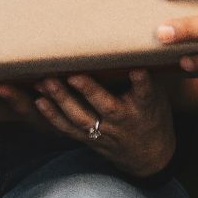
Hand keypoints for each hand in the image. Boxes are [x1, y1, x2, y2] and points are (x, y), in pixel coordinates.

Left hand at [25, 70, 175, 178]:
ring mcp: (106, 132)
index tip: (136, 69)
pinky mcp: (91, 139)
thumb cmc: (152, 115)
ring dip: (62, 101)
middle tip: (72, 74)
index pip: (145, 92)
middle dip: (88, 90)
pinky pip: (69, 130)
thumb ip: (143, 77)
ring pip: (82, 119)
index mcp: (146, 106)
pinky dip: (53, 116)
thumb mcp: (157, 96)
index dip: (140, 81)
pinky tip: (40, 101)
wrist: (149, 156)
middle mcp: (125, 119)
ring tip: (45, 82)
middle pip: (107, 107)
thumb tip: (133, 42)